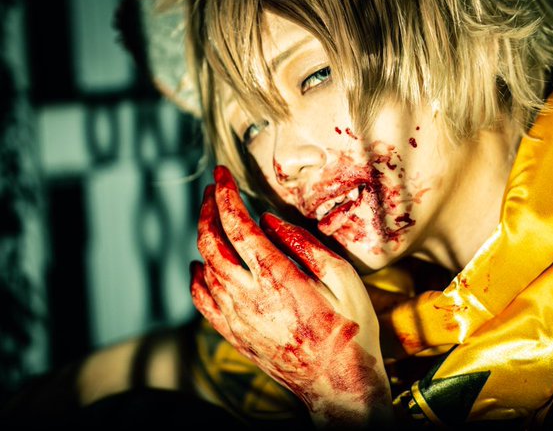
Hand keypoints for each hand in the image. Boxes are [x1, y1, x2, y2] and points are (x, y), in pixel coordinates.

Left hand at [190, 166, 392, 427]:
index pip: (237, 225)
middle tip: (212, 190)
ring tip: (210, 219)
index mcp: (276, 276)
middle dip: (207, 209)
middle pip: (211, 242)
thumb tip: (270, 219)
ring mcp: (236, 318)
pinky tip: (200, 266)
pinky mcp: (233, 335)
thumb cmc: (349, 329)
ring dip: (202, 238)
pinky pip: (201, 300)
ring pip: (203, 268)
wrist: (337, 385)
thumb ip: (305, 245)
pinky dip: (196, 277)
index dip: (225, 195)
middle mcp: (248, 295)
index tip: (221, 175)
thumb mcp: (342, 280)